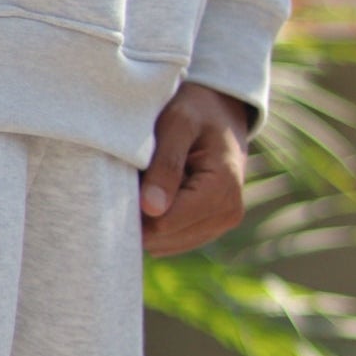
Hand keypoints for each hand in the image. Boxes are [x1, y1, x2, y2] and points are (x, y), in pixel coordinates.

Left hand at [140, 82, 250, 256]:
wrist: (220, 111)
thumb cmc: (196, 110)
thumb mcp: (177, 124)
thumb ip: (165, 164)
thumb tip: (151, 209)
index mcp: (222, 189)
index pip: (163, 224)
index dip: (135, 207)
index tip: (127, 178)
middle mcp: (227, 214)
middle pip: (161, 239)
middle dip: (140, 213)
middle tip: (138, 176)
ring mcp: (220, 226)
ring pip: (163, 244)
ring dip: (147, 218)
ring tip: (151, 181)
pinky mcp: (209, 229)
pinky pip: (169, 241)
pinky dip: (156, 221)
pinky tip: (158, 192)